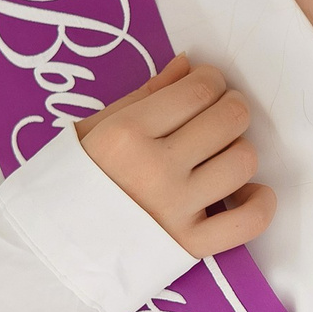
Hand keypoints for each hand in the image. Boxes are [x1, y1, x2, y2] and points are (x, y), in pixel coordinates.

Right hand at [76, 53, 276, 259]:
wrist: (52, 246)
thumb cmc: (72, 181)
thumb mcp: (94, 128)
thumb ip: (145, 95)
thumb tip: (188, 65)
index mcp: (127, 133)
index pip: (200, 90)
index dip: (213, 81)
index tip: (206, 87)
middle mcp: (155, 169)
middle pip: (230, 119)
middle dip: (231, 108)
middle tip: (217, 117)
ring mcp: (175, 208)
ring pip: (243, 162)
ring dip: (239, 151)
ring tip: (219, 157)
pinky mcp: (189, 245)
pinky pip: (249, 221)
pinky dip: (260, 203)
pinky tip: (247, 193)